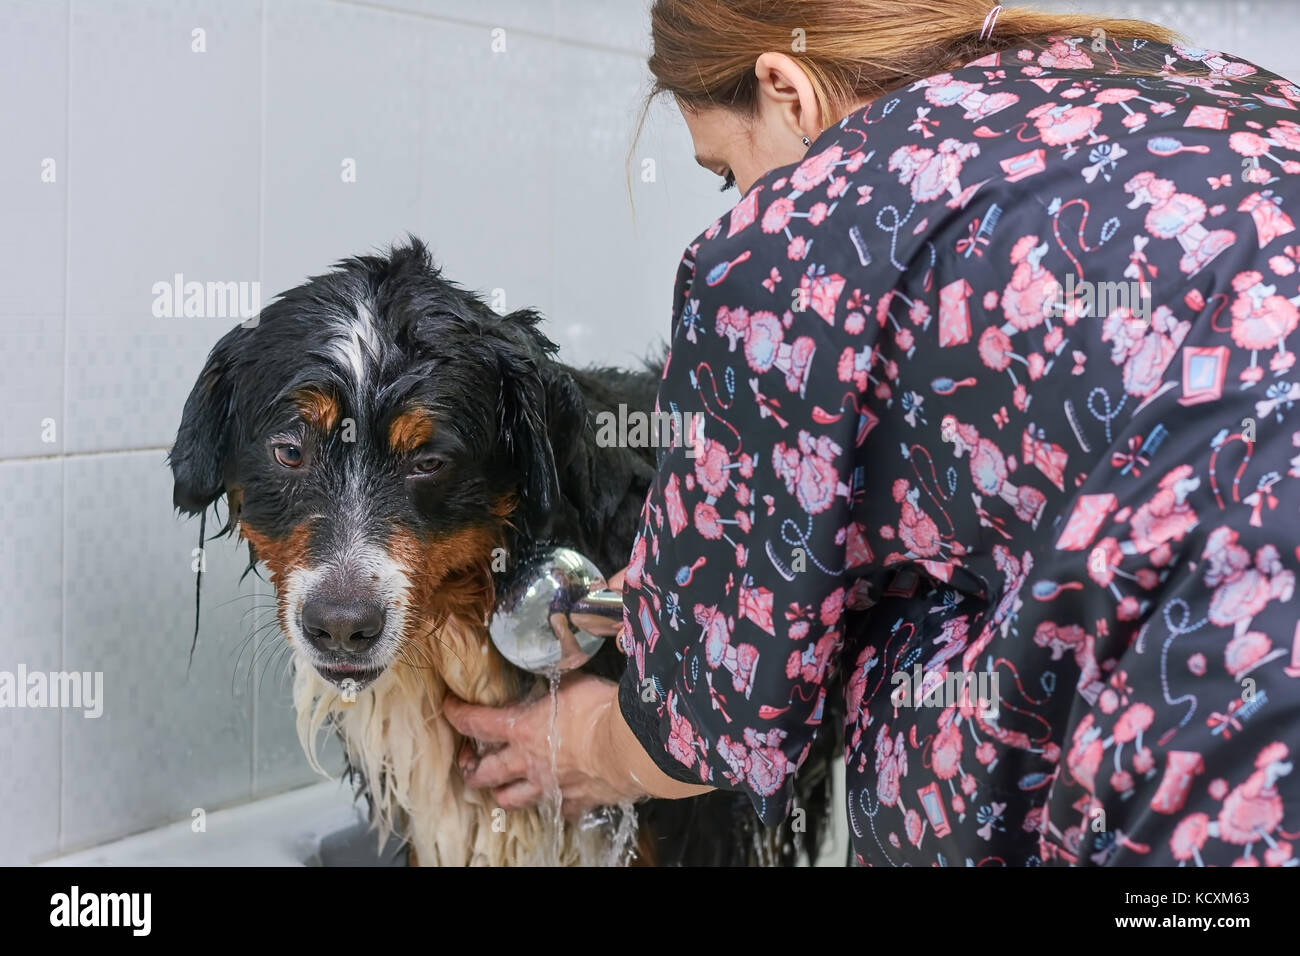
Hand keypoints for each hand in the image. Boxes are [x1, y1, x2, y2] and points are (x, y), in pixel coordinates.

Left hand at [445, 672, 645, 817]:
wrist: (628, 746)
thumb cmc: (599, 709)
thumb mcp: (572, 682)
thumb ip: (555, 681)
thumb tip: (553, 663)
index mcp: (521, 729)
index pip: (476, 723)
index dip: (457, 715)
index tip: (449, 707)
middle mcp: (527, 762)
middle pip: (486, 774)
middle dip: (473, 770)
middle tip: (470, 764)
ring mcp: (549, 786)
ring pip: (513, 800)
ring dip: (503, 794)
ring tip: (502, 789)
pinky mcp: (575, 801)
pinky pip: (557, 809)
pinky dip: (554, 804)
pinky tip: (557, 798)